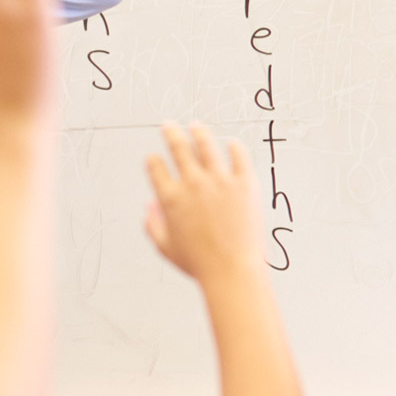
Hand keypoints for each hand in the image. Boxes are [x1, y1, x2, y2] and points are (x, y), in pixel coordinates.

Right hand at [143, 123, 257, 283]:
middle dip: (171, 133)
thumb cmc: (198, 263)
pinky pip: (239, 157)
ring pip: (207, 146)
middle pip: (178, 148)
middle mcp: (193, 184)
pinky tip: (231, 143)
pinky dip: (234, 147)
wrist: (232, 271)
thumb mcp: (165, 248)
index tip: (153, 158)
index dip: (153, 161)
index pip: (156, 168)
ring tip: (196, 125)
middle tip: (168, 125)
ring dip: (199, 133)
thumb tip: (150, 206)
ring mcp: (220, 181)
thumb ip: (152, 224)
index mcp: (170, 198)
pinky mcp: (244, 184)